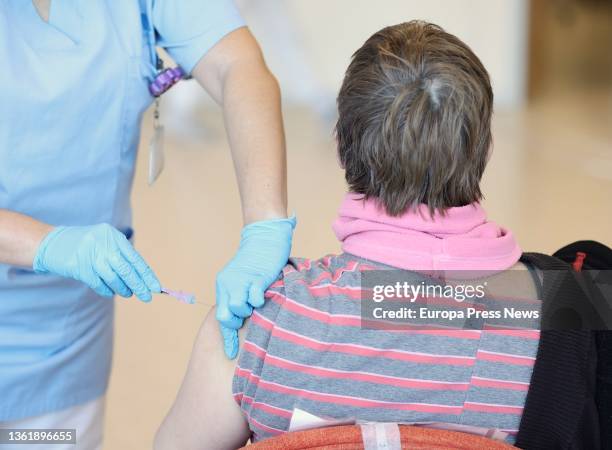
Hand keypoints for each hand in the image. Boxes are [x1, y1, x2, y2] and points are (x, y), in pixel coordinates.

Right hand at [33, 224, 160, 301]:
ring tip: (128, 293)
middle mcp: (104, 245)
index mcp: (114, 237)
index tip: (156, 288)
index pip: (136, 259)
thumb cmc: (85, 244)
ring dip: (123, 289)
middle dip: (139, 286)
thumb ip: (122, 256)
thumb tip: (143, 278)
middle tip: (147, 297)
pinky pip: (99, 284)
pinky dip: (107, 290)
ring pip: (114, 279)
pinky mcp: (80, 268)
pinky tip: (112, 292)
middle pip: (127, 270)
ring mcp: (91, 256)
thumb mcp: (105, 242)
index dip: (147, 275)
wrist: (52, 243)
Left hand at [216, 216, 295, 358]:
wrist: (264, 238)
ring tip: (256, 302)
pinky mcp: (258, 277)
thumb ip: (239, 297)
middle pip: (225, 316)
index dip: (227, 337)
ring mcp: (242, 280)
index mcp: (223, 286)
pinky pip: (254, 296)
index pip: (221, 317)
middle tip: (248, 314)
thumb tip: (241, 319)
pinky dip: (258, 301)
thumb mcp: (241, 280)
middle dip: (237, 321)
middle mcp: (228, 284)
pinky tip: (263, 296)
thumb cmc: (256, 262)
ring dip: (249, 310)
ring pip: (238, 308)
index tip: (231, 352)